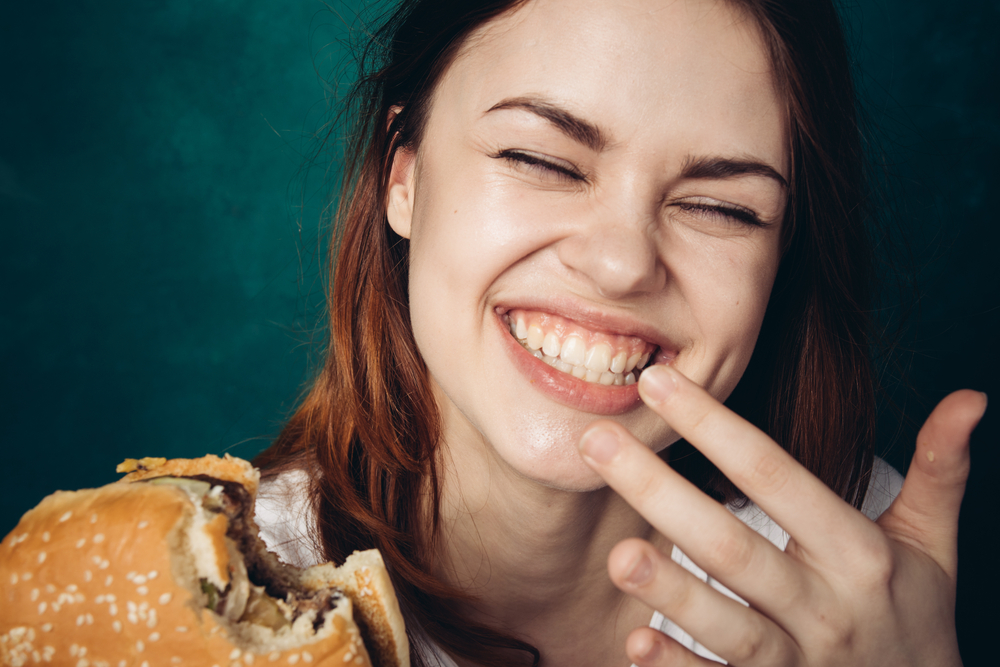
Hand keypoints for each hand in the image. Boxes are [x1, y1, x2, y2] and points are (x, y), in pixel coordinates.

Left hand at [578, 365, 985, 665]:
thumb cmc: (913, 613)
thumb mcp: (932, 544)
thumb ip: (941, 471)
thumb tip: (971, 396)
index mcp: (858, 555)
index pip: (776, 477)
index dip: (715, 428)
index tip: (659, 384)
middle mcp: (826, 609)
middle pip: (735, 549)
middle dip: (662, 495)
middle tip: (598, 443)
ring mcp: (800, 664)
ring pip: (730, 627)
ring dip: (672, 592)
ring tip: (617, 555)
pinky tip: (636, 642)